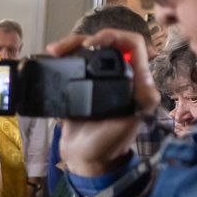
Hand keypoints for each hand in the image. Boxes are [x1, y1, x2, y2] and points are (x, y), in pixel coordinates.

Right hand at [47, 29, 158, 176]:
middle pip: (106, 42)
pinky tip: (53, 58)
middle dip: (83, 39)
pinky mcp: (81, 85)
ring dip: (71, 45)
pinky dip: (64, 58)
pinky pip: (74, 63)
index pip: (133, 45)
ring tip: (53, 51)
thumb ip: (139, 103)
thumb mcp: (129, 122)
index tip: (92, 44)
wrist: (85, 160)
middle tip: (62, 48)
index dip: (114, 36)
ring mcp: (99, 79)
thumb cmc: (109, 143)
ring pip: (89, 50)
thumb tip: (143, 80)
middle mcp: (120, 75)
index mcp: (136, 81)